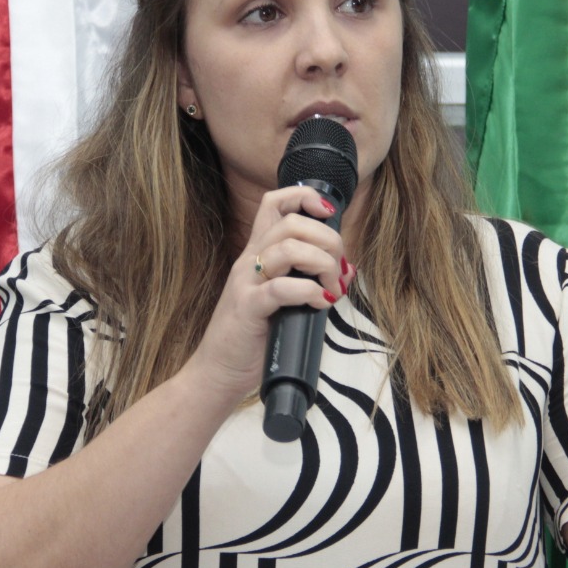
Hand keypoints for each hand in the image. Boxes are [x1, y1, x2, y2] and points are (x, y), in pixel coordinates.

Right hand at [185, 186, 352, 407]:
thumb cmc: (254, 336)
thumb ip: (313, 280)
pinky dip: (310, 291)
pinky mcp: (248, 307)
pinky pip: (282, 287)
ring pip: (288, 248)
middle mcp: (250, 260)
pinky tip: (320, 302)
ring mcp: (247, 282)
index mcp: (257, 253)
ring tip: (331, 287)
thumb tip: (349, 269)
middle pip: (292, 223)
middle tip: (338, 270)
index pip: (274, 203)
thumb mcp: (286, 301)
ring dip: (322, 263)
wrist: (218, 370)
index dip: (303, 196)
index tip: (328, 212)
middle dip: (328, 239)